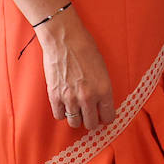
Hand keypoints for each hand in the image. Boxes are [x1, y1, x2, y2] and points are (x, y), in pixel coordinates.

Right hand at [35, 11, 115, 130]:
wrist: (64, 39)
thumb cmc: (85, 48)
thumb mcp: (102, 68)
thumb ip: (102, 87)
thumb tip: (101, 102)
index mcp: (104, 89)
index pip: (108, 116)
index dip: (106, 117)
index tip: (104, 115)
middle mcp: (88, 97)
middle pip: (91, 124)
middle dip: (92, 120)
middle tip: (90, 114)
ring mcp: (70, 99)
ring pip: (75, 123)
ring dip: (77, 118)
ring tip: (77, 110)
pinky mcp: (54, 96)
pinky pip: (59, 116)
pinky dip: (62, 113)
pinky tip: (65, 105)